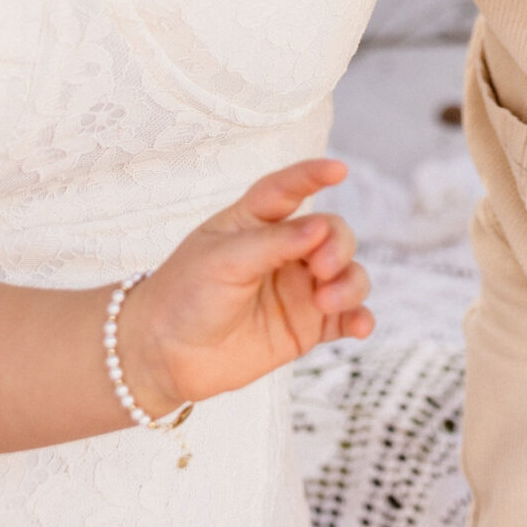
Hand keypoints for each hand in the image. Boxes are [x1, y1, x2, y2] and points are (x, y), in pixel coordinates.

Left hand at [117, 159, 373, 415]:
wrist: (165, 356)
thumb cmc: (185, 295)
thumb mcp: (223, 260)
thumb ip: (274, 243)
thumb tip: (321, 227)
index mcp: (254, 222)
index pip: (287, 190)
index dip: (312, 176)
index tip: (338, 170)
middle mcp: (284, 251)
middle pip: (332, 233)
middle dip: (338, 245)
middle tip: (322, 267)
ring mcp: (298, 289)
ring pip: (347, 274)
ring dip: (350, 283)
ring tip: (328, 301)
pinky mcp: (306, 326)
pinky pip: (345, 317)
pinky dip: (360, 318)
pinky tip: (361, 327)